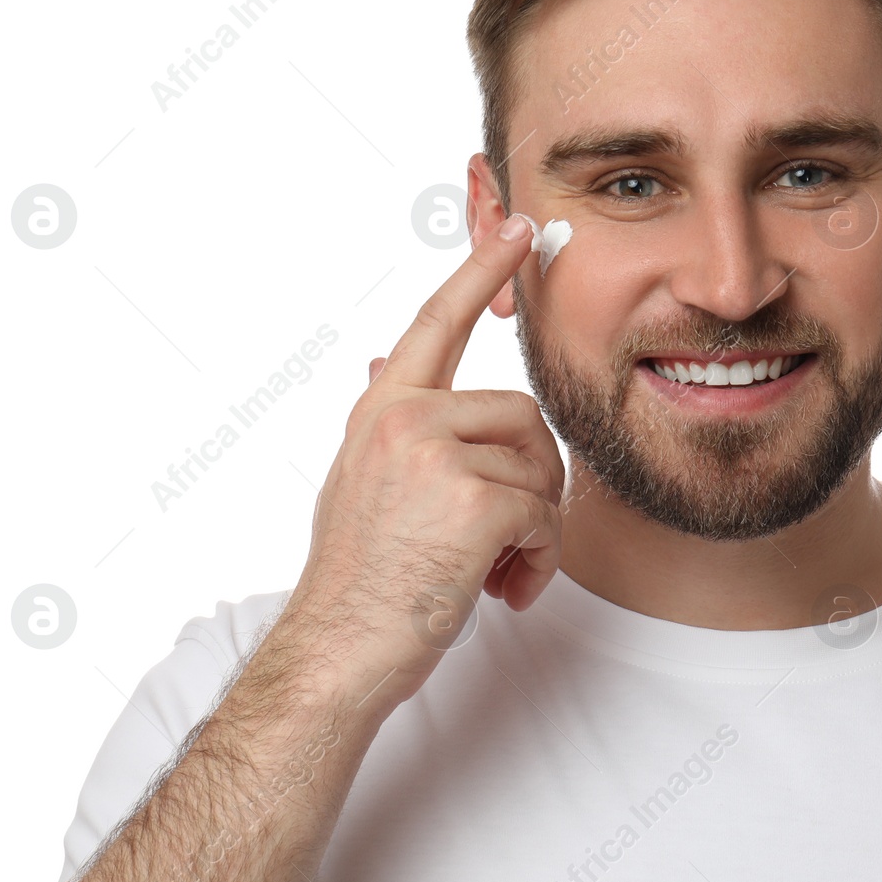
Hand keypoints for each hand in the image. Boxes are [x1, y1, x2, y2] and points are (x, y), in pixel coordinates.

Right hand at [283, 213, 564, 697]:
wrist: (336, 652)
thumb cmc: (358, 580)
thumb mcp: (358, 481)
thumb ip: (388, 420)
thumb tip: (382, 356)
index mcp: (381, 411)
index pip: (436, 322)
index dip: (482, 271)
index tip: (526, 230)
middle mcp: (403, 418)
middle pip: (523, 415)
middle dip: (531, 481)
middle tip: (503, 538)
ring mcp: (435, 454)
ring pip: (540, 467)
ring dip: (535, 529)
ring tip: (495, 569)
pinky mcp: (473, 499)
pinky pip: (545, 514)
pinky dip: (539, 561)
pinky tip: (505, 590)